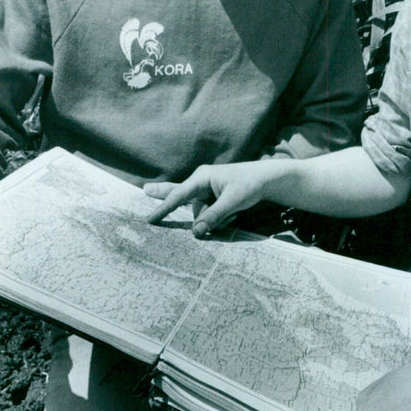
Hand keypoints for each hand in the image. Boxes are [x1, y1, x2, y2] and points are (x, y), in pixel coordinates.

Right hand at [144, 161, 274, 236]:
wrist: (267, 179)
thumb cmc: (250, 184)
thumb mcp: (232, 202)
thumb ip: (213, 217)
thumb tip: (195, 233)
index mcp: (202, 177)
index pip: (179, 195)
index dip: (164, 209)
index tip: (150, 219)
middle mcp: (201, 182)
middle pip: (179, 196)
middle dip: (161, 196)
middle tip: (143, 191)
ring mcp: (206, 190)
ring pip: (200, 213)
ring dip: (213, 218)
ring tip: (234, 212)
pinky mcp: (213, 197)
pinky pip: (208, 213)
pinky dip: (217, 217)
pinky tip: (233, 213)